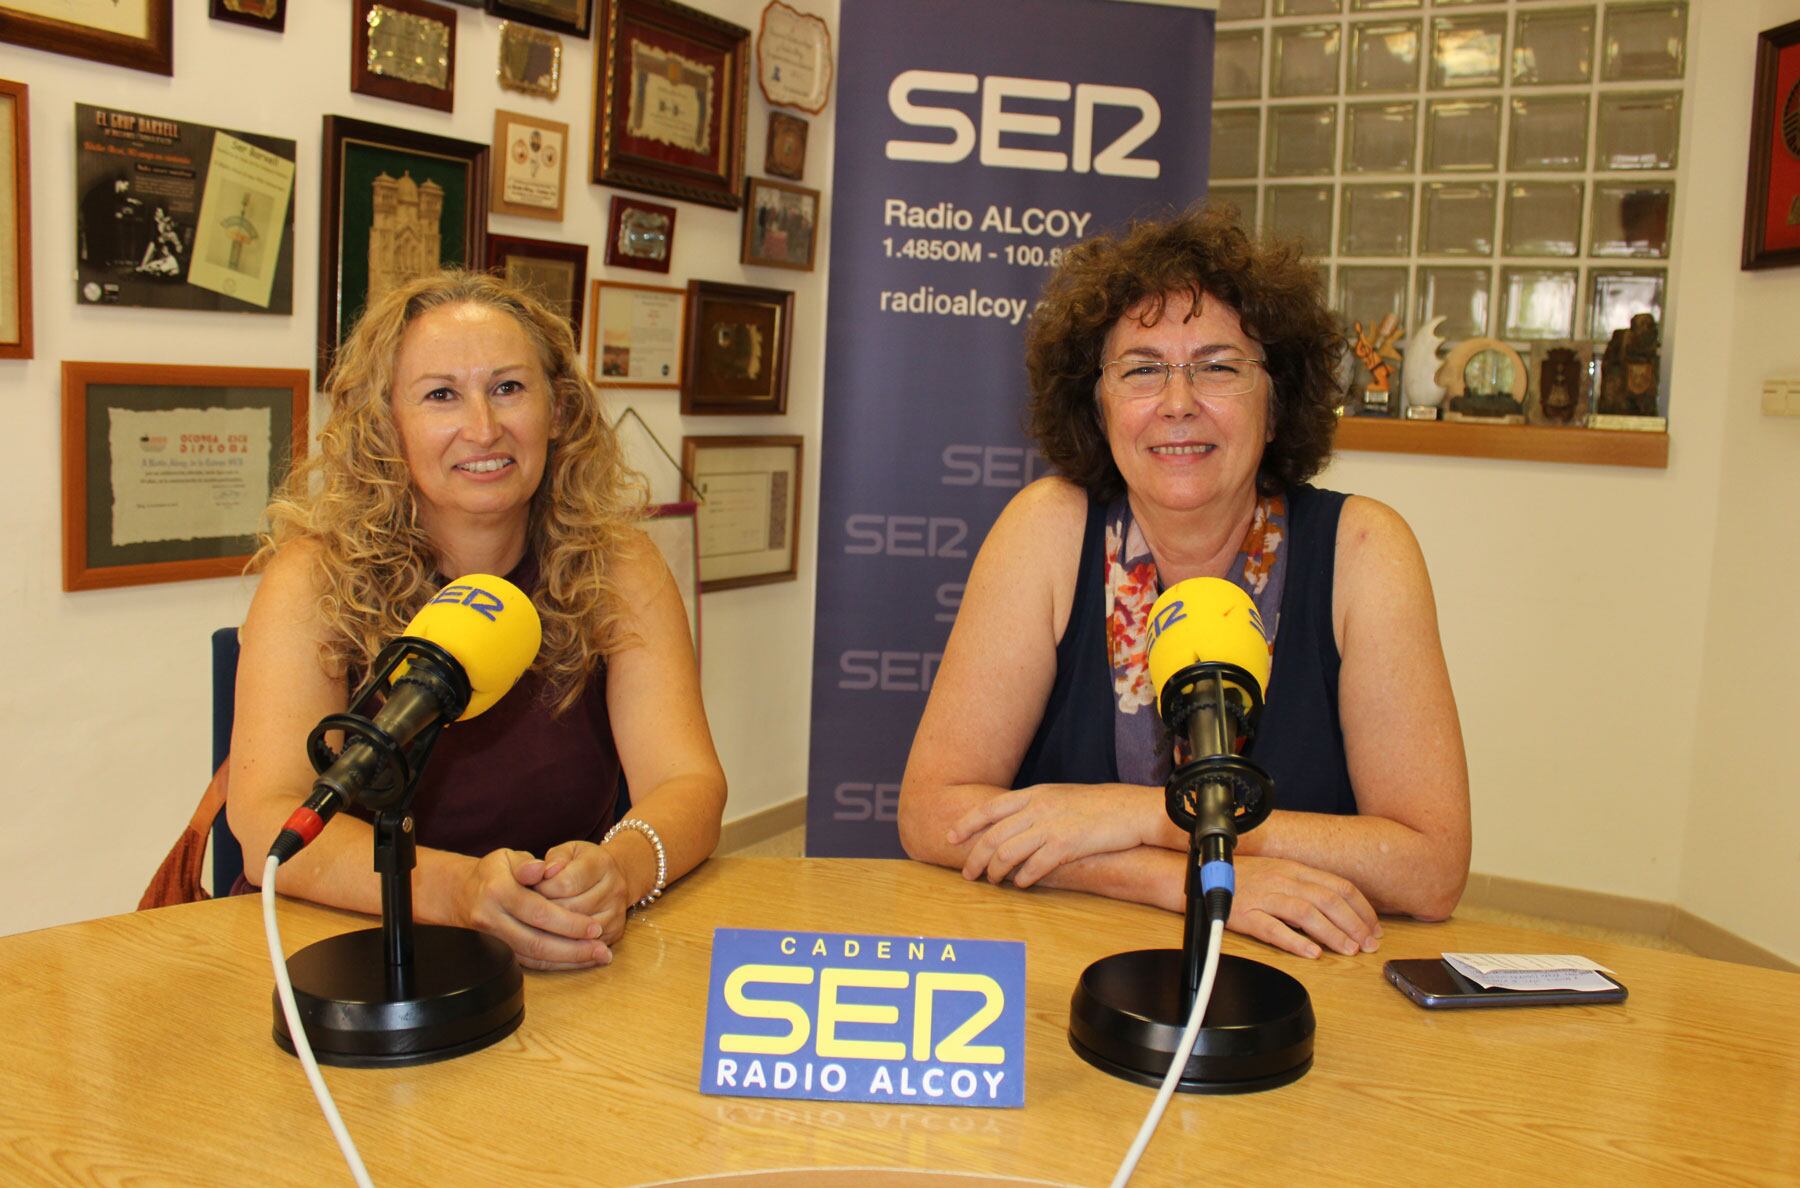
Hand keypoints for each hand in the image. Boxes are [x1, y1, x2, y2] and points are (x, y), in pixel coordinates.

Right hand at [454, 849, 612, 970]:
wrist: (461, 894)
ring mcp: (492, 939)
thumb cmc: (493, 873)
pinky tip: (577, 961)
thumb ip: (528, 864)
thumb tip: (542, 868)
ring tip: (597, 957)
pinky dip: (555, 964)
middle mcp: (492, 919)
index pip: (538, 911)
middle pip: (537, 940)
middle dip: (574, 947)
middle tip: (601, 948)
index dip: (569, 922)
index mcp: (497, 891)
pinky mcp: (497, 952)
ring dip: (568, 960)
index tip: (595, 926)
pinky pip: (529, 963)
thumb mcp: (508, 857)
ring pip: (534, 957)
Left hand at [538, 840, 630, 945]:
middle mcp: (614, 888)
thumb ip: (553, 859)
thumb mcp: (567, 852)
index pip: (566, 883)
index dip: (542, 889)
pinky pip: (585, 948)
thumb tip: (543, 871)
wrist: (611, 877)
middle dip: (544, 912)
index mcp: (601, 864)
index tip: (529, 889)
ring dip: (552, 931)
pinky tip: (547, 942)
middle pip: (571, 909)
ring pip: (578, 932)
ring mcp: (616, 913)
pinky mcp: (615, 932)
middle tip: (527, 911)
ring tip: (536, 925)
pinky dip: (563, 948)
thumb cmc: (580, 864)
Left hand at [948, 785, 1148, 887]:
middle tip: (967, 874)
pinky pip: (1034, 866)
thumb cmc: (1095, 805)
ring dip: (995, 871)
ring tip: (993, 881)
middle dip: (975, 857)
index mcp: (1034, 794)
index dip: (966, 824)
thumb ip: (1034, 807)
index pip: (989, 808)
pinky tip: (1021, 884)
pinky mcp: (1065, 846)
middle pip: (993, 835)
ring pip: (1007, 853)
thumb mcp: (1059, 797)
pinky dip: (1023, 878)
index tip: (950, 838)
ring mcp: (1051, 826)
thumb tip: (1011, 823)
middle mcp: (1037, 808)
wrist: (1128, 809)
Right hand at [1228, 855, 1381, 958]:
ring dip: (1332, 933)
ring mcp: (1264, 897)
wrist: (1200, 878)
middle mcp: (1282, 880)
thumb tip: (1341, 910)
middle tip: (1368, 945)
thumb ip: (1307, 887)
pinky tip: (1311, 953)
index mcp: (1294, 869)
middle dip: (1354, 924)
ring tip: (1348, 950)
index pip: (1338, 886)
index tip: (1374, 928)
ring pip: (1306, 913)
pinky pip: (1273, 929)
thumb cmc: (1242, 878)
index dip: (1361, 908)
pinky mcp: (1246, 915)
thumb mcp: (1279, 872)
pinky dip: (1295, 942)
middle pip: (1328, 899)